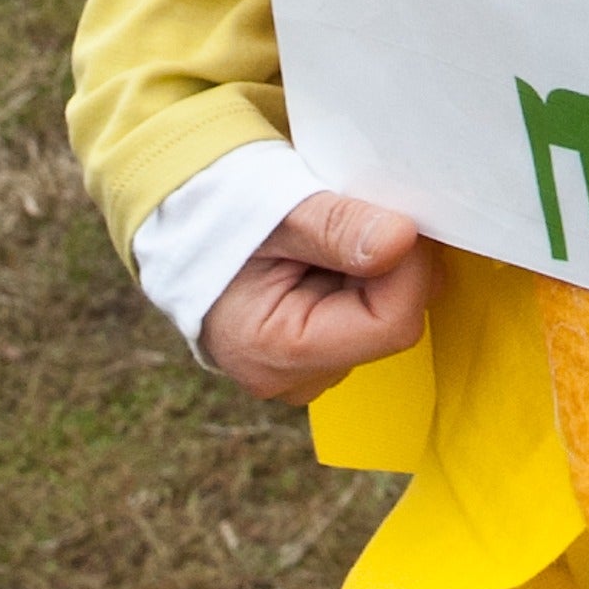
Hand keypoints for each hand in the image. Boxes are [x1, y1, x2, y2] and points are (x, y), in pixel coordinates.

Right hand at [198, 192, 435, 402]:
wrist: (179, 222)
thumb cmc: (218, 212)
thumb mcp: (277, 208)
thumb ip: (338, 226)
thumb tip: (401, 241)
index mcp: (276, 352)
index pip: (391, 324)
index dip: (409, 266)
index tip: (393, 217)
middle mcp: (293, 380)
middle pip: (390, 324)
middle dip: (388, 266)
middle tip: (348, 218)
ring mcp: (305, 376)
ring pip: (383, 322)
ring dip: (374, 272)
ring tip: (322, 240)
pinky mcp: (315, 361)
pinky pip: (366, 323)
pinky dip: (360, 283)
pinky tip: (324, 259)